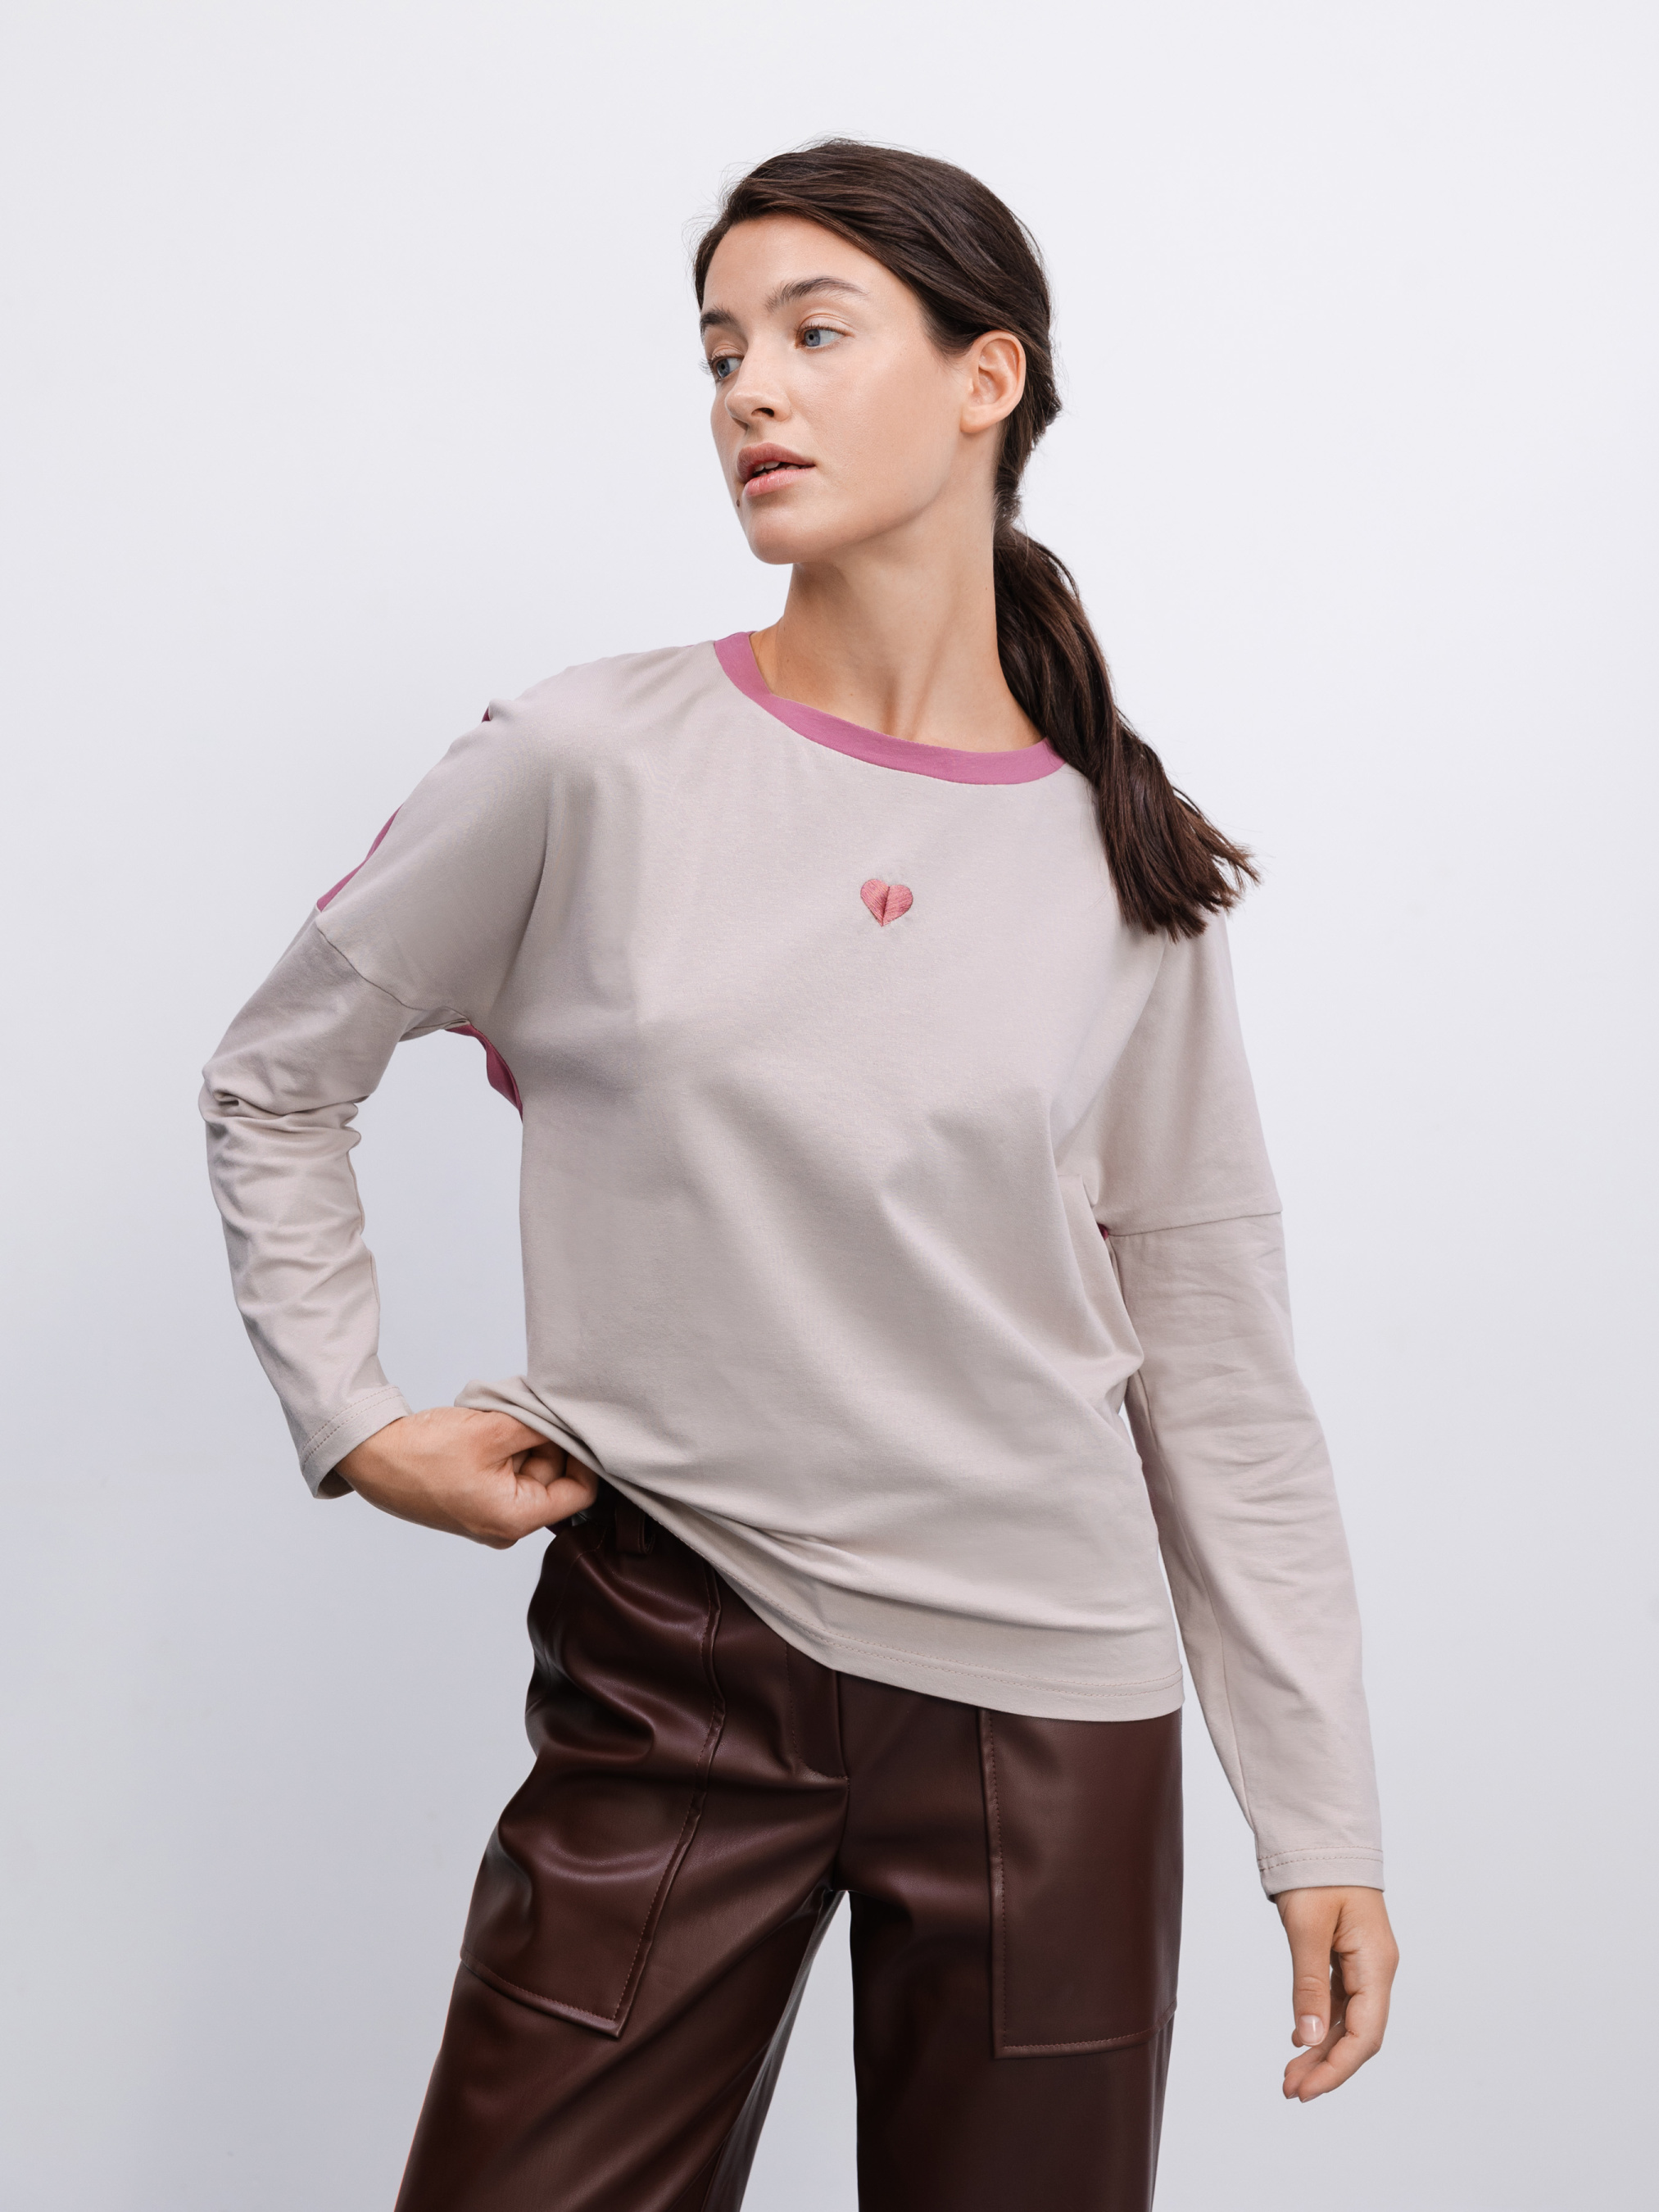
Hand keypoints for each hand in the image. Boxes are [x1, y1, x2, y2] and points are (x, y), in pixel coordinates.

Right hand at [335, 1408, 598, 1547]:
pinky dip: (504, 1447)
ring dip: (522, 1440)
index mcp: (515, 1520)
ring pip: (530, 1469)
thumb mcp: (493, 1431)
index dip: (584, 1454)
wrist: (371, 1456)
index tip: (572, 1422)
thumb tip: (573, 1421)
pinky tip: (486, 1429)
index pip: (580, 1491)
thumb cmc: (424, 1452)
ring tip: (497, 1420)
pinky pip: (506, 1470)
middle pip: (554, 1478)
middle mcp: (506, 1526)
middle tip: (526, 1412)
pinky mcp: (475, 1500)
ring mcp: (489, 1514)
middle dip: (546, 1441)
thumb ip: (541, 1427)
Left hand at [1275, 1885, 1397, 2101]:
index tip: (1307, 2089)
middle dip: (1327, 2065)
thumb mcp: (1307, 1928)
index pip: (1365, 2033)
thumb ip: (1309, 1984)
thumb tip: (1308, 2038)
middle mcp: (1376, 1969)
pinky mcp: (1348, 1958)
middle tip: (1290, 2090)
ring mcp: (1364, 1964)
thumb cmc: (1317, 1874)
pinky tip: (1301, 2040)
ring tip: (1290, 2076)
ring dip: (1321, 2049)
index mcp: (1376, 1963)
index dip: (1337, 2066)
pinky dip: (1320, 2024)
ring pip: (1347, 2021)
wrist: (1321, 1836)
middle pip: (1358, 2034)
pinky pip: (1339, 2002)